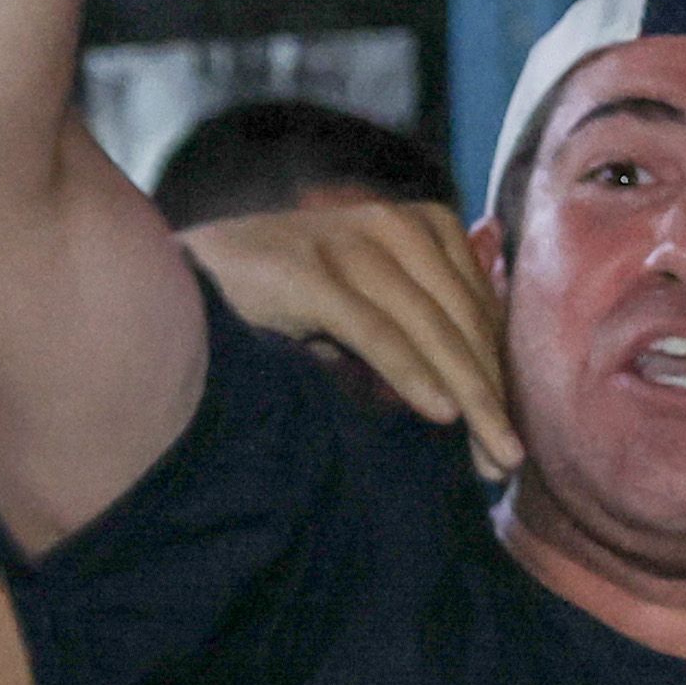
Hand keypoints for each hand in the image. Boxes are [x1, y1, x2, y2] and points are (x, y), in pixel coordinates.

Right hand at [182, 197, 513, 475]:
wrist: (172, 280)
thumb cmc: (276, 303)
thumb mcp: (361, 305)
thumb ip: (418, 323)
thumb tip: (485, 390)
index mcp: (419, 224)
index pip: (479, 308)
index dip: (501, 375)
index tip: (513, 437)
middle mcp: (391, 223)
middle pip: (461, 321)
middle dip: (491, 397)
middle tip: (509, 461)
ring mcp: (346, 243)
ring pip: (429, 329)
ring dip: (468, 398)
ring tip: (490, 454)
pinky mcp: (307, 271)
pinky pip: (376, 331)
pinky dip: (413, 374)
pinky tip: (441, 415)